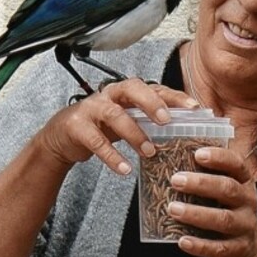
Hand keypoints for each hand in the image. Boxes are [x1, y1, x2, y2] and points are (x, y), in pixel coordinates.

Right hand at [37, 78, 197, 173]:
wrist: (62, 136)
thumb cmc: (102, 126)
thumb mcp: (128, 120)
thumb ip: (151, 121)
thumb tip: (188, 129)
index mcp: (126, 92)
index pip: (154, 87)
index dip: (174, 96)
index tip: (194, 107)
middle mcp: (109, 95)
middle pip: (132, 88)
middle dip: (151, 103)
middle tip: (167, 120)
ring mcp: (91, 108)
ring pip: (115, 114)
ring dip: (134, 133)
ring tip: (150, 152)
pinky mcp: (76, 126)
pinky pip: (95, 140)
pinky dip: (111, 156)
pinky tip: (124, 169)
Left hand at [166, 147, 256, 256]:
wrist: (249, 250)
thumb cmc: (226, 211)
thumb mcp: (222, 193)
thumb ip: (204, 178)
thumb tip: (167, 160)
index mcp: (244, 182)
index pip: (236, 164)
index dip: (219, 157)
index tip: (198, 154)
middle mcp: (248, 201)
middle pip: (228, 188)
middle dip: (201, 183)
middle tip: (175, 180)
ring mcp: (245, 226)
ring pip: (223, 219)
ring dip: (196, 214)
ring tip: (173, 209)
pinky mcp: (238, 249)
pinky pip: (219, 248)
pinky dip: (200, 245)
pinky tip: (182, 241)